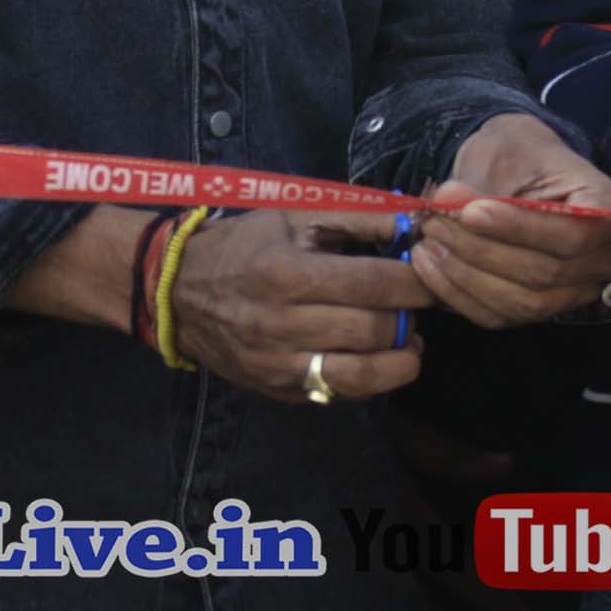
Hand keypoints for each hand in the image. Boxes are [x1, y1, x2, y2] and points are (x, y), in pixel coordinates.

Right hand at [167, 209, 426, 406]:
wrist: (175, 293)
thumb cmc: (240, 247)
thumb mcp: (292, 218)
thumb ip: (358, 219)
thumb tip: (417, 221)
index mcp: (285, 274)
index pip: (372, 284)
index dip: (416, 282)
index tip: (435, 276)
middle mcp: (280, 325)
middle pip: (373, 330)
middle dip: (410, 319)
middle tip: (420, 307)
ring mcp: (277, 365)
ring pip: (361, 375)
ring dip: (399, 361)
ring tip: (409, 343)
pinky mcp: (278, 390)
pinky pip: (338, 392)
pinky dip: (368, 378)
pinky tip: (374, 357)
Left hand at [410, 114, 610, 328]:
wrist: (513, 171)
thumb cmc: (517, 155)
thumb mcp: (505, 151)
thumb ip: (484, 182)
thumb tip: (448, 204)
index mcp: (610, 209)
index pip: (573, 234)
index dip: (519, 228)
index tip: (470, 212)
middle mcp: (603, 258)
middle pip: (545, 273)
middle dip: (481, 249)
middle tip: (434, 221)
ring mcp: (572, 290)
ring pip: (521, 302)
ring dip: (465, 274)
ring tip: (427, 239)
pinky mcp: (536, 307)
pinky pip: (497, 315)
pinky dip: (455, 293)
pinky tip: (426, 264)